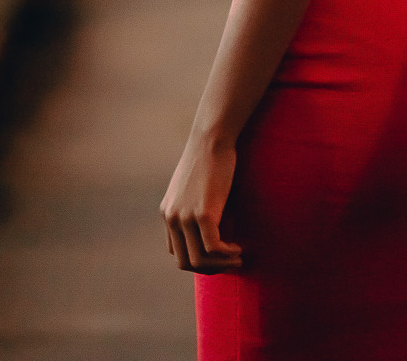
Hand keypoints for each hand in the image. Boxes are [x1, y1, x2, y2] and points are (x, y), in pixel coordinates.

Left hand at [160, 131, 242, 272]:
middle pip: (185, 262)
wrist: (212, 138)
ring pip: (199, 260)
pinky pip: (213, 248)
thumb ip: (193, 207)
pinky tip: (238, 249)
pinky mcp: (203, 214)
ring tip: (237, 259)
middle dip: (209, 268)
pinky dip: (227, 254)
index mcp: (167, 212)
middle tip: (229, 263)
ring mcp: (185, 217)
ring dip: (220, 265)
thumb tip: (210, 230)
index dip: (198, 259)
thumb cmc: (209, 158)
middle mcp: (172, 217)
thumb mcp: (193, 187)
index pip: (177, 252)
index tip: (217, 256)